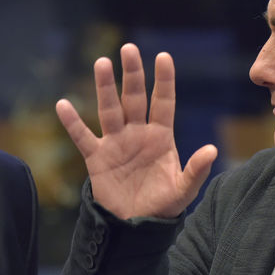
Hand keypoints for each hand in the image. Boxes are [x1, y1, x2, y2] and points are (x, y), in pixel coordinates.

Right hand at [56, 43, 217, 219]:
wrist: (134, 226)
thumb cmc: (162, 205)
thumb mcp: (183, 190)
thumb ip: (196, 170)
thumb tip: (211, 150)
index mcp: (160, 136)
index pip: (163, 102)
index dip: (163, 80)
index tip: (163, 56)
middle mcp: (137, 133)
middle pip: (133, 97)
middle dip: (132, 73)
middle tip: (128, 48)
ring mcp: (116, 143)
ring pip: (109, 109)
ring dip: (104, 87)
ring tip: (101, 63)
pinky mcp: (97, 158)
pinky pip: (83, 137)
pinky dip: (73, 122)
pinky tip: (63, 104)